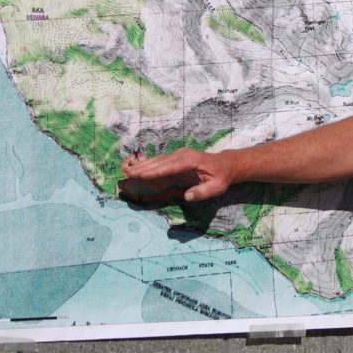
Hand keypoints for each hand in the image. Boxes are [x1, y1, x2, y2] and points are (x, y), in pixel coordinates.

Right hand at [120, 148, 234, 201]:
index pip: (169, 166)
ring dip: (143, 166)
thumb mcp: (217, 187)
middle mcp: (182, 155)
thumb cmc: (221, 176)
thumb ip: (202, 192)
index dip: (154, 171)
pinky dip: (148, 167)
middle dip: (143, 168)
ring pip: (158, 161)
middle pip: (160, 162)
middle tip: (127, 173)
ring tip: (128, 170)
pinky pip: (160, 164)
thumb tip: (187, 197)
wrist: (225, 165)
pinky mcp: (176, 160)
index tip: (140, 174)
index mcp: (190, 161)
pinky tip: (138, 169)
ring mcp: (178, 156)